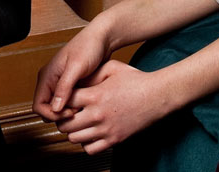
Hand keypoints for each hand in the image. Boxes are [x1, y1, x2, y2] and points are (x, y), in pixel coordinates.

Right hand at [34, 22, 110, 121]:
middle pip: (46, 109)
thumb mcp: (76, 67)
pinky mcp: (71, 86)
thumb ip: (64, 87)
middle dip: (59, 115)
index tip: (70, 113)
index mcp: (47, 76)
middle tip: (77, 112)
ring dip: (67, 112)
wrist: (102, 39)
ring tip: (82, 108)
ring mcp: (60, 84)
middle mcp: (51, 81)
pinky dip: (74, 107)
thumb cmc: (89, 46)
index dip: (52, 114)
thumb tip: (54, 108)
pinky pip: (67, 103)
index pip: (38, 105)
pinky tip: (85, 104)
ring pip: (57, 108)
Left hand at [59, 60, 174, 154]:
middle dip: (63, 118)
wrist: (157, 96)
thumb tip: (76, 81)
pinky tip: (90, 133)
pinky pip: (89, 150)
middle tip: (68, 113)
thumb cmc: (136, 80)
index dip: (62, 100)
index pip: (64, 101)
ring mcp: (105, 130)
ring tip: (79, 123)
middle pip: (64, 124)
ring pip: (74, 139)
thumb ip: (92, 74)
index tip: (66, 98)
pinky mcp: (114, 140)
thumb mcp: (112, 68)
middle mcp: (97, 115)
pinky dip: (86, 143)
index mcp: (95, 96)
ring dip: (73, 131)